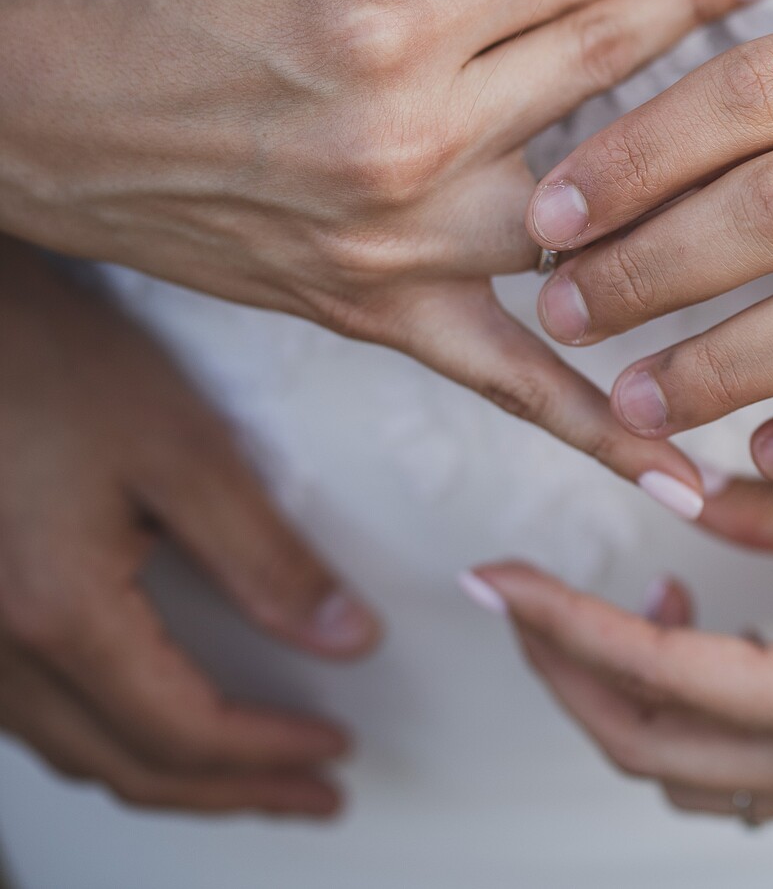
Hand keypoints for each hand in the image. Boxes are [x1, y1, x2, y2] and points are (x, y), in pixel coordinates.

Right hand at [0, 0, 772, 490]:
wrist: (64, 126)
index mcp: (399, 26)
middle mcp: (417, 140)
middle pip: (608, 75)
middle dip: (705, 18)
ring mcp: (409, 244)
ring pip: (597, 220)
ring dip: (702, 193)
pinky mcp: (387, 317)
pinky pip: (512, 383)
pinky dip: (598, 432)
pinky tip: (686, 471)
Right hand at [0, 239, 381, 815]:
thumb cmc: (50, 363)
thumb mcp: (182, 448)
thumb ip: (265, 554)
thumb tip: (345, 639)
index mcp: (59, 614)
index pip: (183, 729)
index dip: (267, 755)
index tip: (335, 754)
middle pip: (126, 764)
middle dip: (230, 793)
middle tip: (313, 799)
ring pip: (74, 753)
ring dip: (168, 776)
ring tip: (251, 779)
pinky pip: (37, 719)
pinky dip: (110, 741)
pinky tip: (153, 723)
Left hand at [467, 249, 772, 818]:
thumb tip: (671, 487)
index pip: (666, 677)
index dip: (567, 626)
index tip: (495, 577)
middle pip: (655, 750)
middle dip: (569, 672)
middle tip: (519, 591)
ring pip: (694, 775)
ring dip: (629, 697)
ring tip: (611, 599)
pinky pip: (747, 772)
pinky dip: (694, 711)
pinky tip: (701, 625)